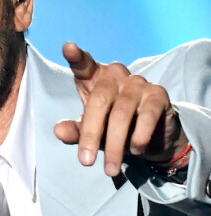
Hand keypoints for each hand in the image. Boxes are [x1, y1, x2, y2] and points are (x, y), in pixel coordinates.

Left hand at [54, 42, 188, 176]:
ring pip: (121, 114)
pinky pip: (146, 116)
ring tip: (109, 168)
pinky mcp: (158, 94)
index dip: (76, 56)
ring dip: (114, 145)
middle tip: (85, 162)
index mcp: (93, 77)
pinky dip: (138, 137)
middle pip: (98, 101)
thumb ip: (74, 130)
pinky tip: (135, 150)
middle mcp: (114, 74)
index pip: (83, 64)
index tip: (67, 47)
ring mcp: (137, 82)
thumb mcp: (90, 129)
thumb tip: (58, 131)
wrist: (152, 136)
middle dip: (90, 134)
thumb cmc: (111, 125)